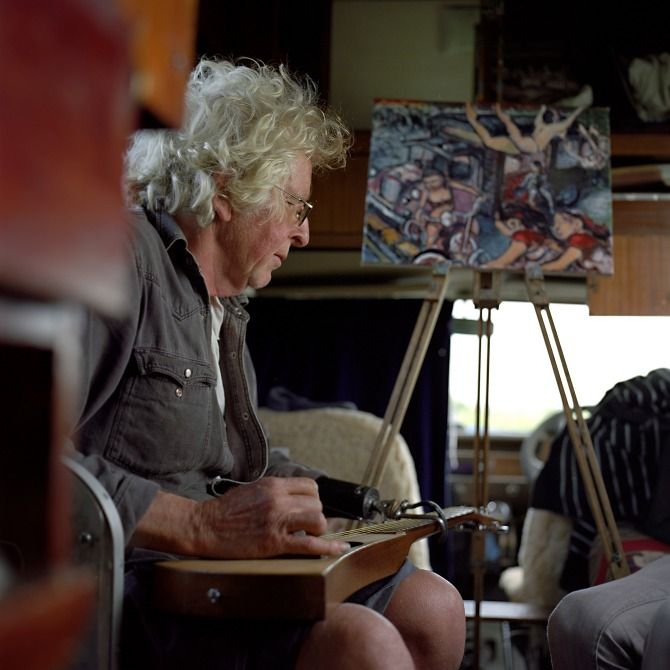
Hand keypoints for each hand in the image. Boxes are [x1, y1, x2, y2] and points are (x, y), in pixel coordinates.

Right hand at [191, 477, 349, 558]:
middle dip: (316, 516)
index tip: (310, 508)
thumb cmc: (227, 510)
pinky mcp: (274, 542)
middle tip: (307, 525)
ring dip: (317, 530)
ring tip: (307, 535)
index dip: (314, 499)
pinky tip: (339, 549)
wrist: (205, 526)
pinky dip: (328, 548)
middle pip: (316, 504)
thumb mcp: (254, 490)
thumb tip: (297, 498)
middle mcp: (278, 499)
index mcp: (273, 485)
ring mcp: (277, 520)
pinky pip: (310, 544)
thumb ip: (277, 492)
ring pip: (317, 521)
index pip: (310, 486)